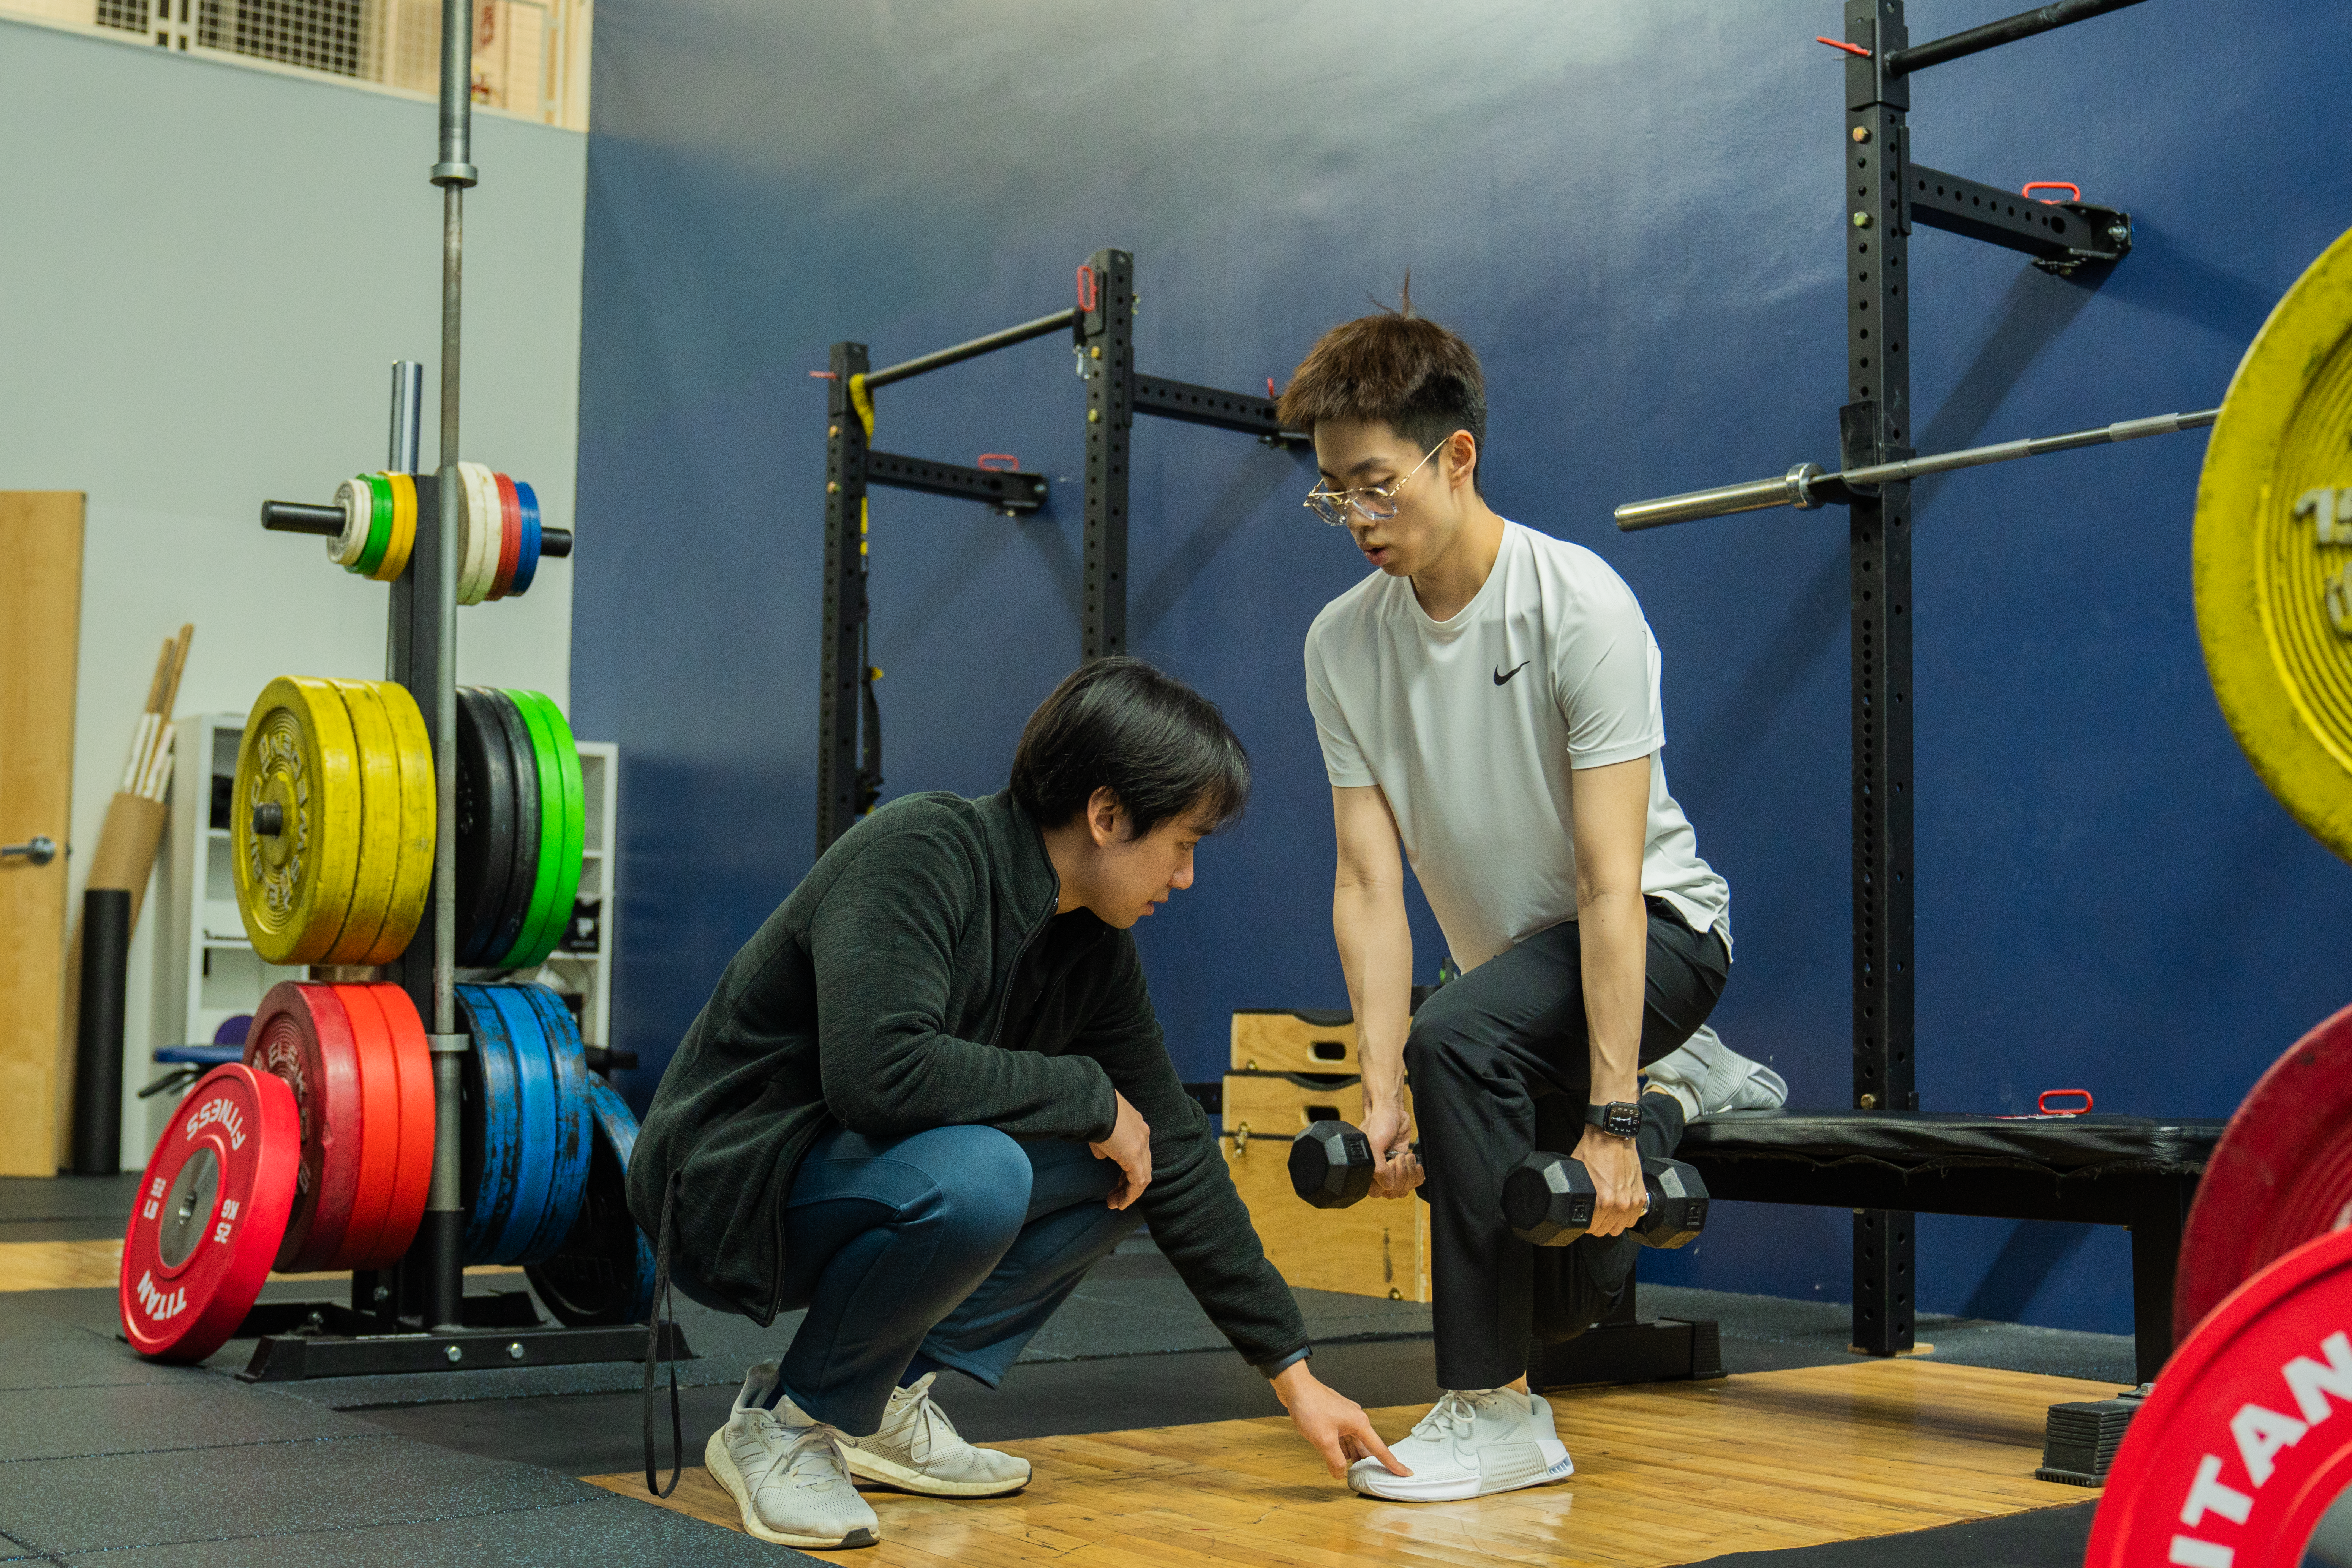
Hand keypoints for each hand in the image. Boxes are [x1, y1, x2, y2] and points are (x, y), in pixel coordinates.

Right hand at [1088, 1090, 1152, 1208]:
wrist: (1092, 1104)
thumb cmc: (1091, 1111)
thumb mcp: (1099, 1128)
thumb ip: (1103, 1144)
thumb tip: (1103, 1156)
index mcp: (1136, 1124)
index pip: (1139, 1153)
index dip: (1129, 1170)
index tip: (1118, 1183)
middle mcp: (1143, 1134)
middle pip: (1143, 1166)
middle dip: (1129, 1184)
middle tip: (1116, 1197)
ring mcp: (1141, 1145)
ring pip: (1142, 1177)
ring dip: (1129, 1193)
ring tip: (1115, 1204)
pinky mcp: (1134, 1156)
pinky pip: (1137, 1182)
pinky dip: (1130, 1195)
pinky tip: (1119, 1203)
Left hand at [1271, 1362, 1405, 1478]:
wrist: (1294, 1386)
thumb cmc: (1310, 1407)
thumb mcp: (1323, 1440)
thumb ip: (1335, 1460)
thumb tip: (1340, 1474)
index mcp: (1359, 1424)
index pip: (1380, 1449)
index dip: (1393, 1464)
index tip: (1406, 1473)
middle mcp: (1355, 1420)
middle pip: (1366, 1448)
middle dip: (1367, 1464)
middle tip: (1371, 1481)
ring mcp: (1344, 1418)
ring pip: (1353, 1443)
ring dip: (1352, 1458)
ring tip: (1354, 1475)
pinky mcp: (1333, 1418)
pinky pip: (1342, 1438)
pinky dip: (1342, 1449)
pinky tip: (1337, 1459)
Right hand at [1359, 1100, 1423, 1198]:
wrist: (1392, 1112)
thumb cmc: (1378, 1124)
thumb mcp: (1373, 1143)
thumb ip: (1377, 1167)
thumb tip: (1387, 1186)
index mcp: (1365, 1171)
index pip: (1376, 1192)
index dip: (1386, 1182)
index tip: (1389, 1163)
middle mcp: (1378, 1174)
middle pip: (1392, 1193)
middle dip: (1400, 1176)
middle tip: (1399, 1157)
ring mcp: (1393, 1172)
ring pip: (1404, 1190)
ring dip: (1409, 1173)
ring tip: (1405, 1156)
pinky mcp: (1405, 1168)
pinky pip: (1414, 1183)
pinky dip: (1417, 1174)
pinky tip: (1414, 1162)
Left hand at [1575, 1124, 1644, 1236]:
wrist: (1611, 1137)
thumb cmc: (1592, 1152)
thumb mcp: (1576, 1176)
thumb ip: (1577, 1196)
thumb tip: (1571, 1209)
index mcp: (1602, 1201)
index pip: (1592, 1228)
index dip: (1585, 1224)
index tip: (1583, 1217)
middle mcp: (1619, 1204)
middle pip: (1605, 1230)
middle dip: (1597, 1224)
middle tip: (1593, 1214)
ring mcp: (1632, 1201)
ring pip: (1620, 1228)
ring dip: (1612, 1223)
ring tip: (1605, 1212)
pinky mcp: (1641, 1196)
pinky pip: (1633, 1219)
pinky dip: (1626, 1217)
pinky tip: (1618, 1209)